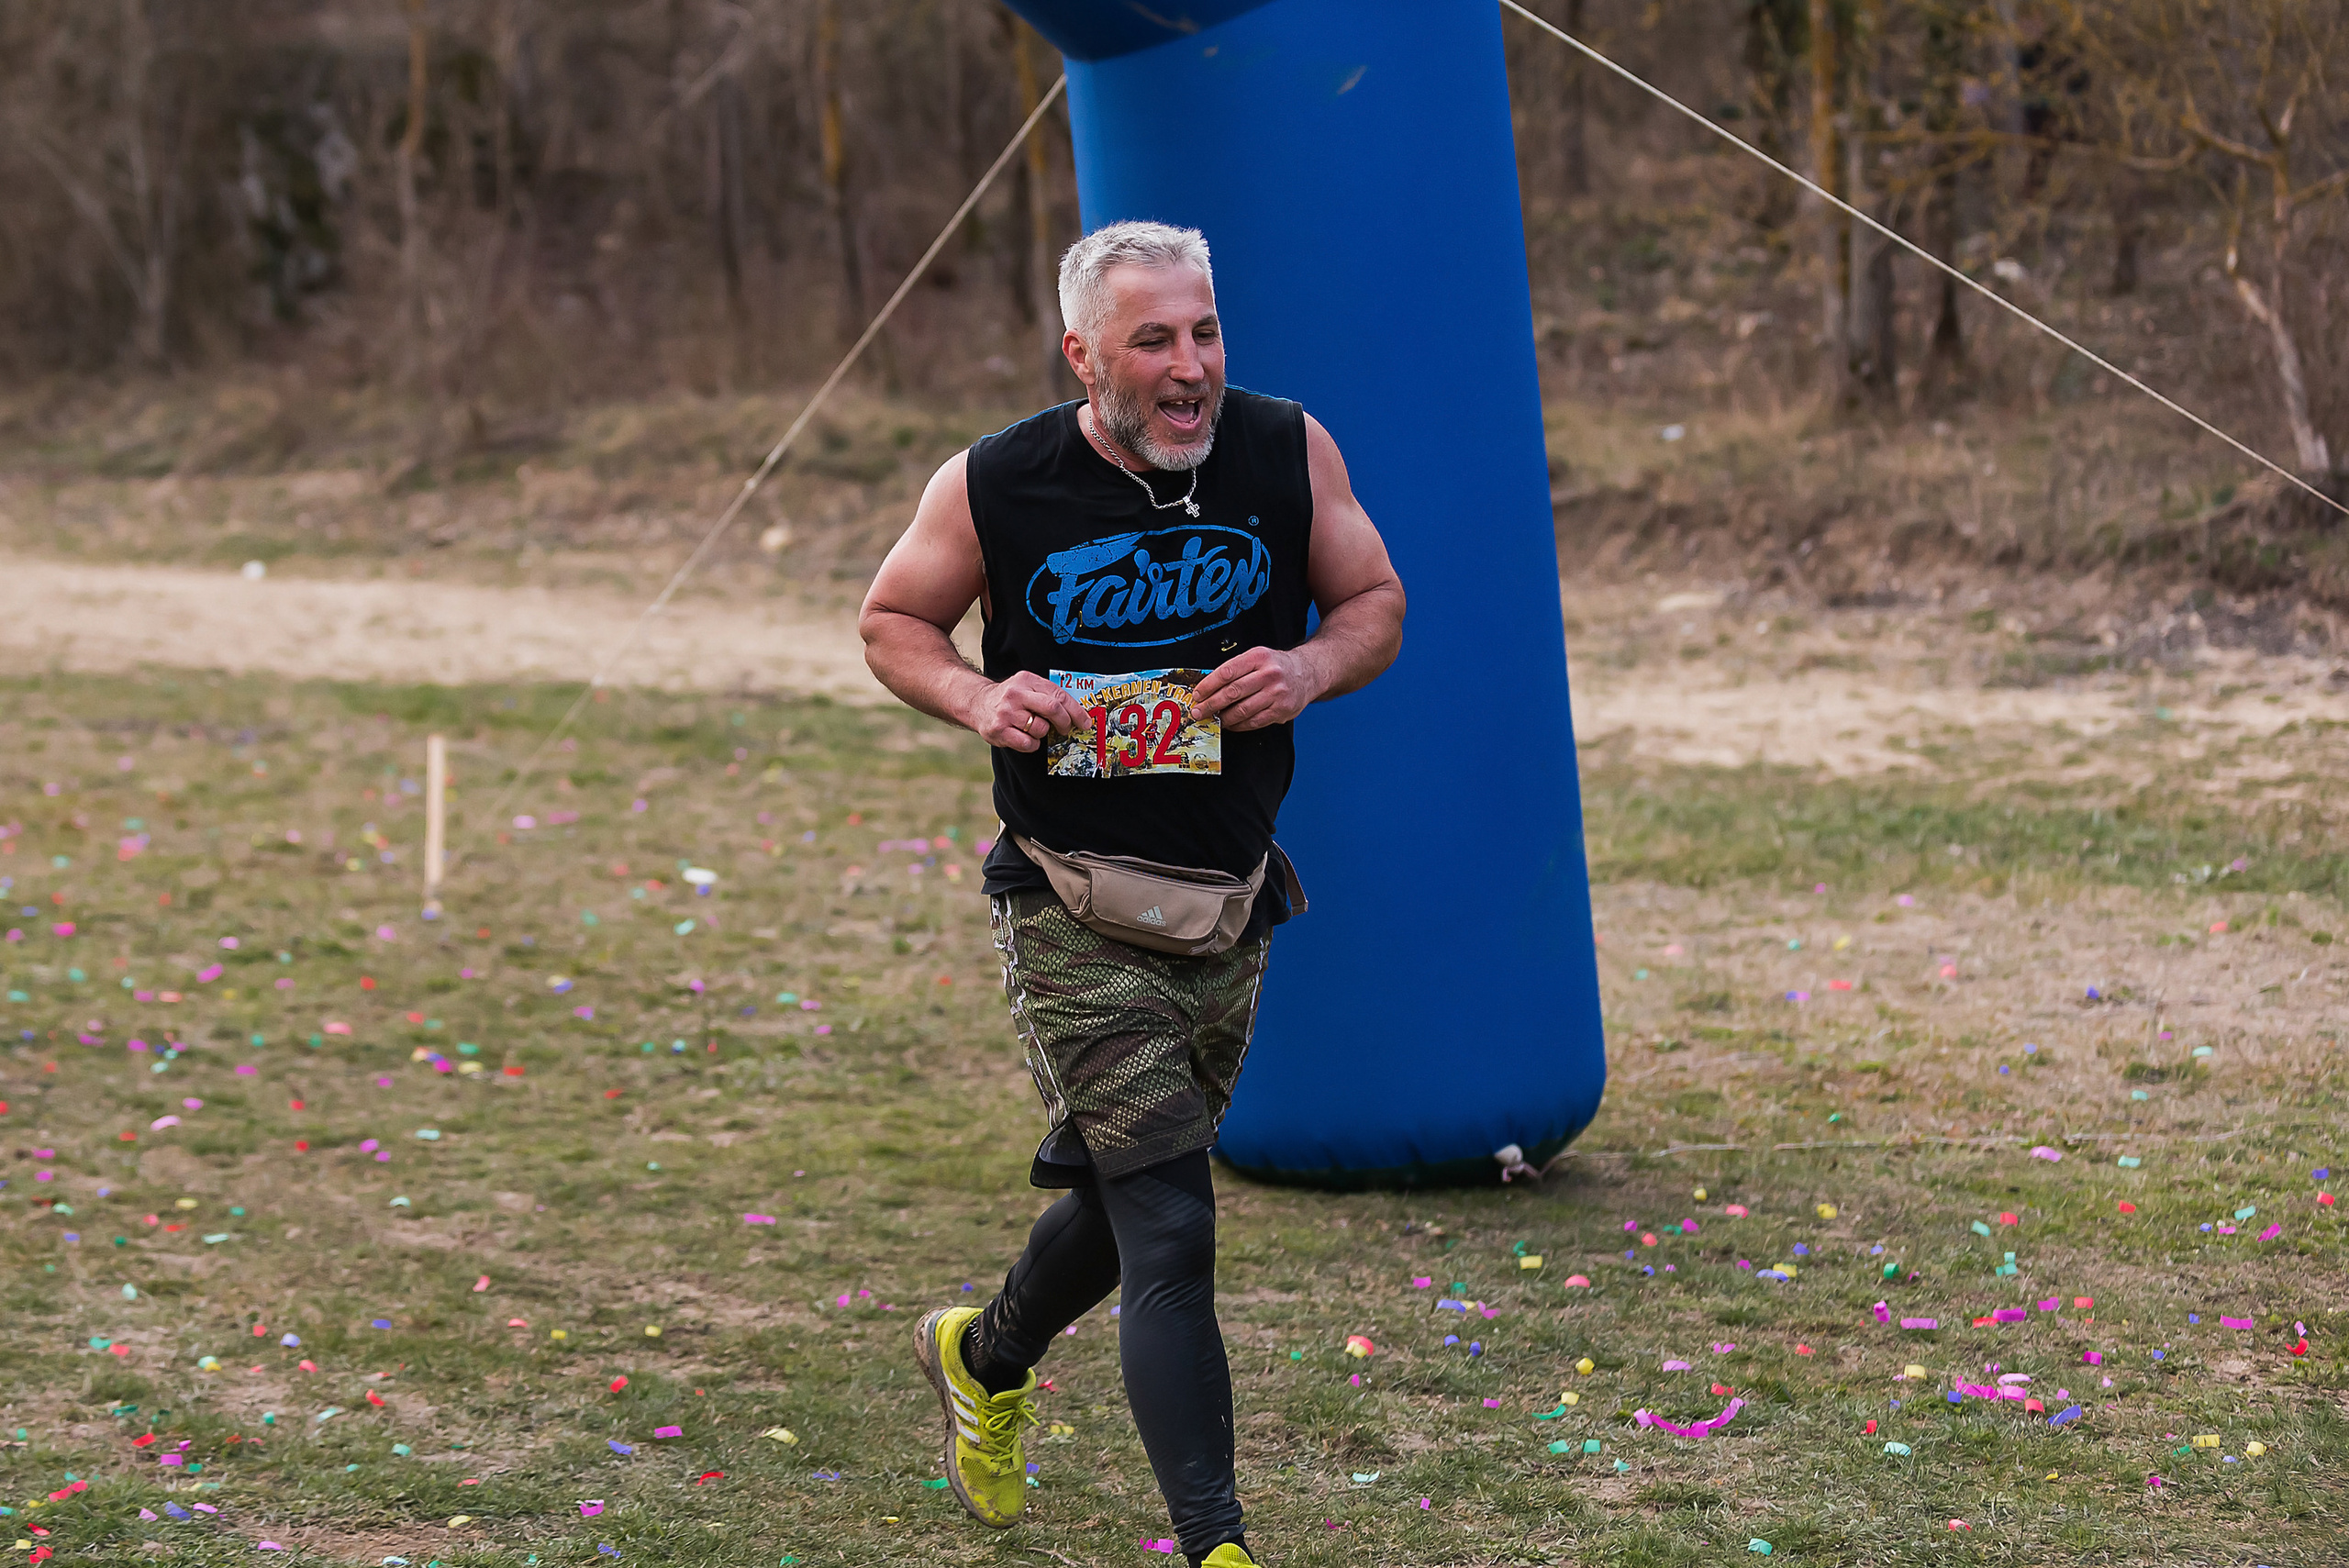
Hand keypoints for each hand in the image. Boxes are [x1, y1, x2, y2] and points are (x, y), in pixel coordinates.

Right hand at [968, 670, 1084, 751]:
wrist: (977, 703)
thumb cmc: (1010, 698)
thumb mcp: (1027, 686)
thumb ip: (1048, 695)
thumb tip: (1078, 714)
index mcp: (1026, 680)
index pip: (1058, 695)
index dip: (1076, 711)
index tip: (1085, 722)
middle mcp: (1016, 695)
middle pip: (1052, 709)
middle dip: (1065, 722)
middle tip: (1067, 729)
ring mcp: (1006, 713)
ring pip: (1041, 729)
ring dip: (1044, 733)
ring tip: (1035, 728)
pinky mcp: (999, 731)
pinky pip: (1028, 744)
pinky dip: (1033, 744)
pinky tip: (1025, 737)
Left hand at [1193, 646, 1318, 731]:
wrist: (1307, 673)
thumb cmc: (1277, 666)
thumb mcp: (1257, 657)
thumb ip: (1235, 670)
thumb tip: (1208, 688)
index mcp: (1258, 657)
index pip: (1227, 672)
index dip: (1208, 686)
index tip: (1197, 695)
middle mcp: (1269, 674)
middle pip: (1232, 692)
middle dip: (1211, 704)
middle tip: (1199, 711)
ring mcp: (1277, 693)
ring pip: (1242, 710)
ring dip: (1224, 717)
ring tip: (1214, 718)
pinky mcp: (1282, 710)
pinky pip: (1254, 722)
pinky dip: (1239, 725)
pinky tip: (1231, 723)